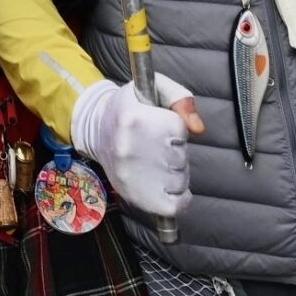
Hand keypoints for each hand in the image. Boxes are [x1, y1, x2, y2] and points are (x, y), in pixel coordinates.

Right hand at [71, 74, 203, 218]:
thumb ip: (181, 99)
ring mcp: (131, 175)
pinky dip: (180, 198)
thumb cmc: (131, 109)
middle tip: (159, 147)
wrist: (97, 131)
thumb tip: (198, 129)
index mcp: (136, 118)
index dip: (175, 127)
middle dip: (177, 151)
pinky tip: (170, 186)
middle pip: (180, 156)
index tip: (161, 127)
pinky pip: (173, 206)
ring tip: (159, 163)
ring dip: (177, 173)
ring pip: (180, 180)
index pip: (179, 128)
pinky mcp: (134, 196)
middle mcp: (131, 148)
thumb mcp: (154, 89)